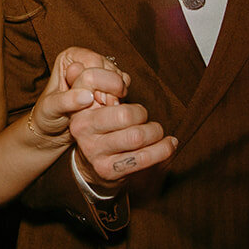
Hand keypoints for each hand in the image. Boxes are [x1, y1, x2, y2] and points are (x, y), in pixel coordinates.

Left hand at [22, 47, 120, 146]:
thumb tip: (87, 96)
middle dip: (107, 91)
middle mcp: (87, 60)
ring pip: (120, 80)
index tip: (94, 101)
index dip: (97, 81)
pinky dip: (117, 102)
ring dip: (113, 98)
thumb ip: (67, 100)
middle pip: (110, 70)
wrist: (54, 130)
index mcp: (70, 57)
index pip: (94, 61)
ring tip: (98, 110)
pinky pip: (123, 90)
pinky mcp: (110, 86)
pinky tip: (105, 111)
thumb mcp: (51, 108)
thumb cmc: (47, 116)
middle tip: (98, 108)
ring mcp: (101, 72)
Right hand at [56, 52, 176, 192]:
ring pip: (137, 137)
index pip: (93, 82)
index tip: (123, 92)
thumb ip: (106, 87)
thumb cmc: (103, 127)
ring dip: (155, 132)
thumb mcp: (98, 105)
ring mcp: (94, 151)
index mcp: (79, 107)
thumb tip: (123, 78)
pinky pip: (143, 158)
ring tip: (158, 132)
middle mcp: (82, 129)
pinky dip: (163, 150)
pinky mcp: (108, 170)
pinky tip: (169, 144)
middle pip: (125, 115)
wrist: (91, 165)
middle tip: (146, 118)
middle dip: (142, 114)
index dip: (115, 83)